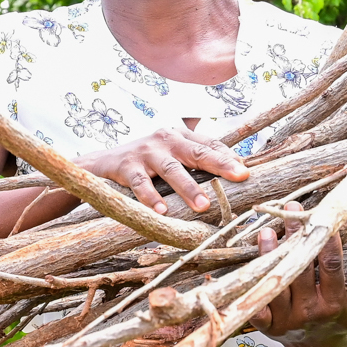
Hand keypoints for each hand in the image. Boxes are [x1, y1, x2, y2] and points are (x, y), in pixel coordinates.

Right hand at [79, 126, 249, 215]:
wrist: (99, 163)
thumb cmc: (143, 162)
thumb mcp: (170, 156)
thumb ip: (194, 161)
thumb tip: (232, 173)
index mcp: (179, 135)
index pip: (209, 144)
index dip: (228, 156)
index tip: (246, 171)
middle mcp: (165, 139)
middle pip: (196, 152)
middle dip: (220, 164)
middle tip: (240, 176)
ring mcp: (145, 152)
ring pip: (171, 169)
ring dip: (188, 187)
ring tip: (204, 205)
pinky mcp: (126, 166)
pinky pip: (140, 184)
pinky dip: (150, 197)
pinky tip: (161, 211)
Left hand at [250, 208, 346, 346]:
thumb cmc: (342, 320)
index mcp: (334, 305)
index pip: (331, 270)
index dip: (329, 245)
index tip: (327, 219)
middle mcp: (308, 313)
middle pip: (300, 271)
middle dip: (297, 238)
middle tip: (295, 209)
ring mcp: (284, 319)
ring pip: (274, 282)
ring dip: (269, 255)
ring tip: (269, 228)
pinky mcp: (264, 324)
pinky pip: (253, 302)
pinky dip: (248, 281)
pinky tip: (250, 255)